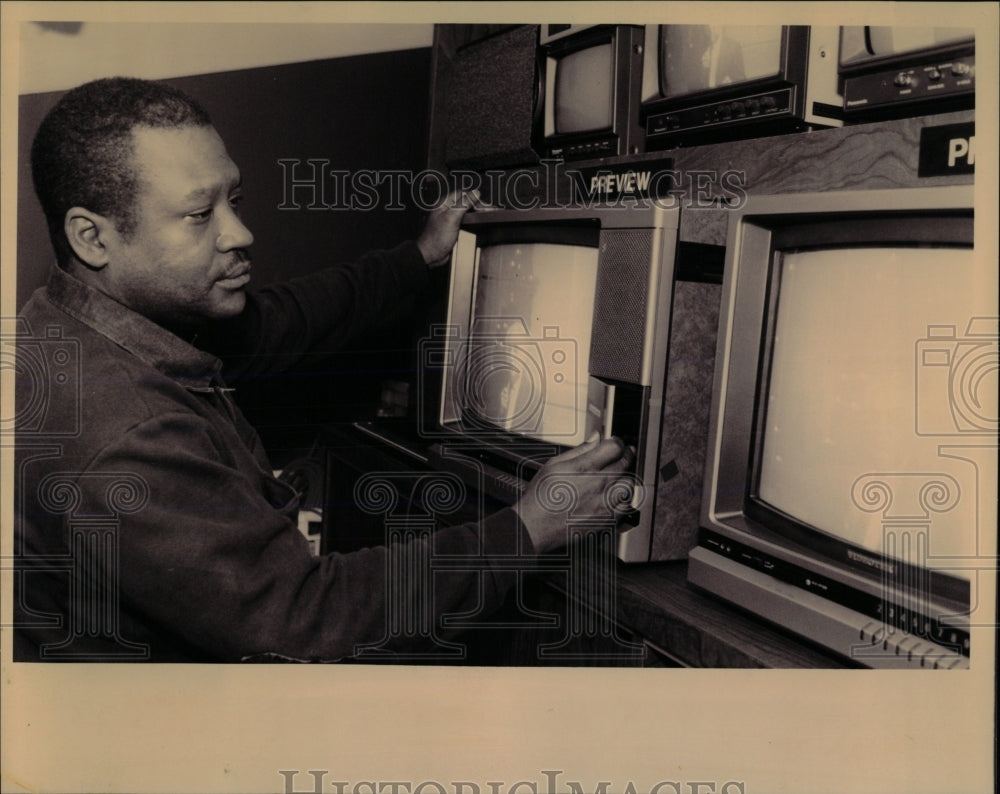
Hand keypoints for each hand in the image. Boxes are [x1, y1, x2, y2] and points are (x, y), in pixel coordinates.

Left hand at [416, 189, 480, 267]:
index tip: (483, 205)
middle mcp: (447, 209)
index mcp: (444, 204)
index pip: (463, 194)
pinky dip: (473, 222)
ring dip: (476, 214)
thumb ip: (463, 204)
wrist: (431, 255)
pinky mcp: (454, 228)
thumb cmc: (435, 239)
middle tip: (486, 212)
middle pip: (466, 203)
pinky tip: (478, 224)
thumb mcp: (451, 218)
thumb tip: (475, 193)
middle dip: (477, 206)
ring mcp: (451, 219)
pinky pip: (466, 222)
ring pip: (467, 212)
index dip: (474, 198)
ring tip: (485, 216)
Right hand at [513, 435, 636, 553]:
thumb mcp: (554, 464)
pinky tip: (617, 496)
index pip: (614, 447)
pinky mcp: (606, 520)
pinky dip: (625, 498)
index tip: (617, 443)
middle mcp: (597, 484)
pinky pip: (627, 505)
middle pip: (625, 463)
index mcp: (584, 467)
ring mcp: (604, 503)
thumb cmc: (541, 498)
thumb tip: (595, 438)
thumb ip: (579, 449)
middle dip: (626, 455)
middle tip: (623, 454)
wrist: (536, 527)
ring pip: (629, 484)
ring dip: (626, 477)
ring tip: (619, 476)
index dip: (618, 442)